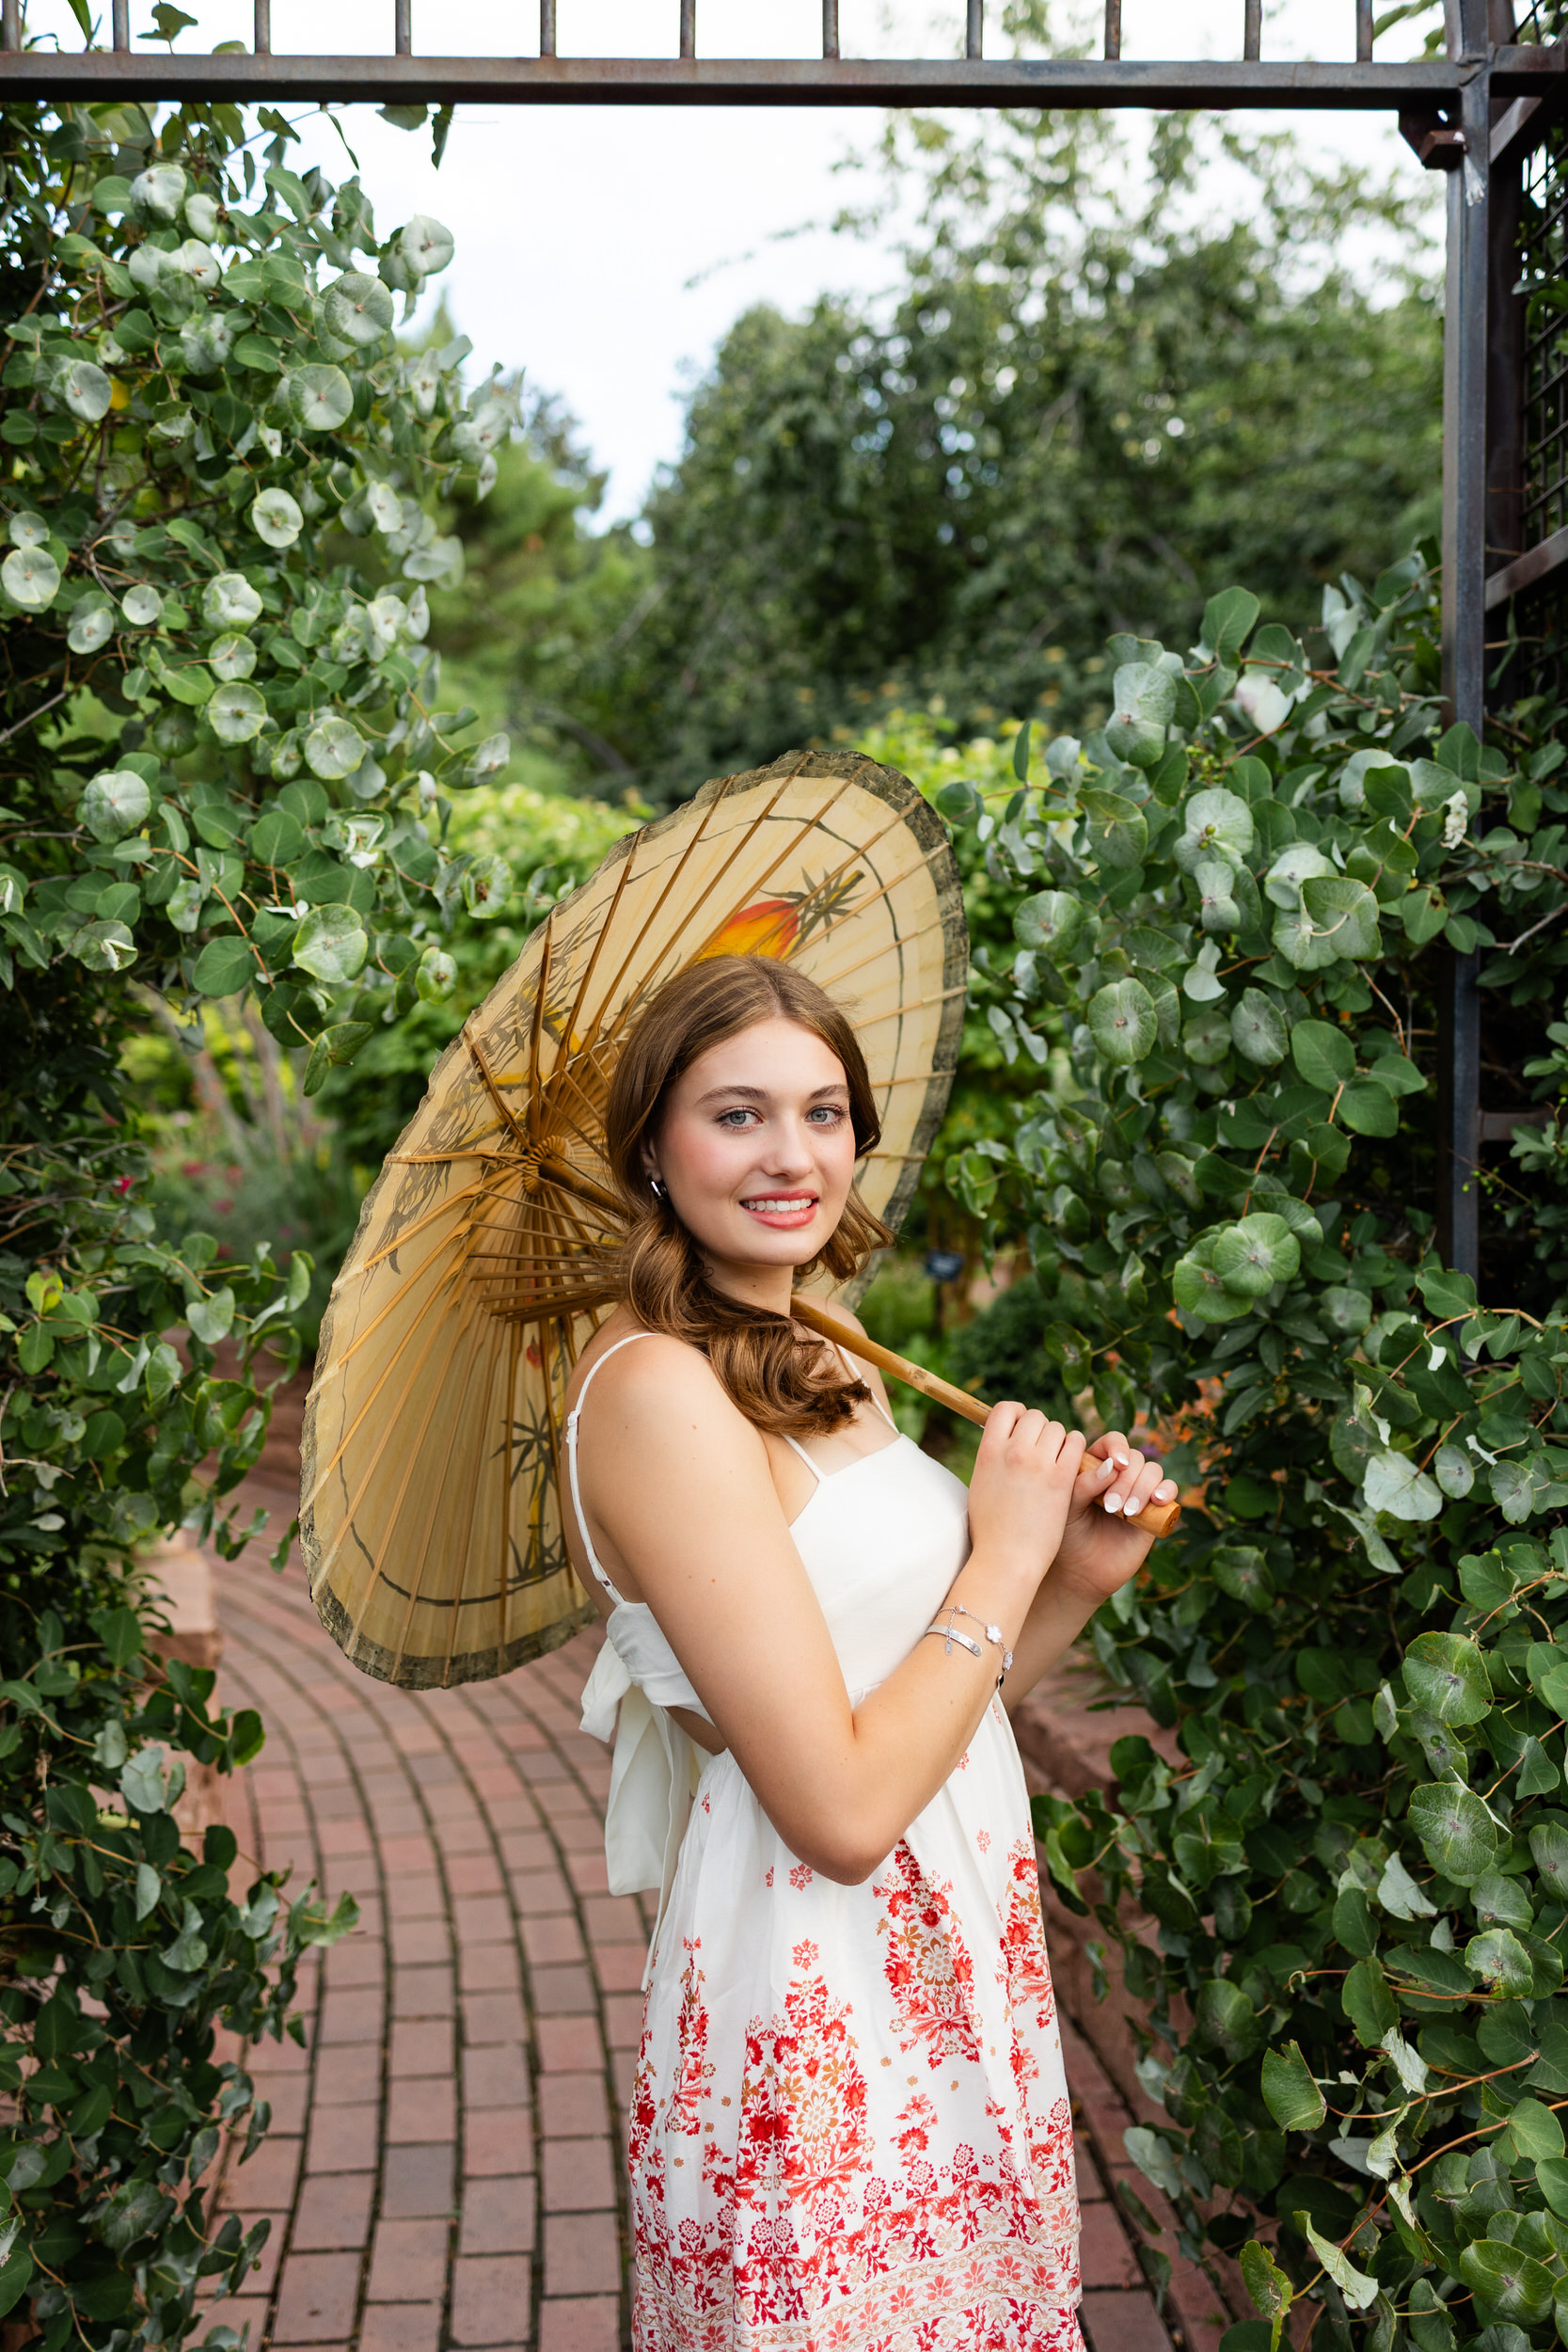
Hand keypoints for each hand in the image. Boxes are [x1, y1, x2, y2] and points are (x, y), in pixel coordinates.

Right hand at [967, 1403, 1086, 1595]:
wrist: (1007, 1559)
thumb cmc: (991, 1529)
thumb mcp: (981, 1485)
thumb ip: (993, 1459)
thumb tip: (1002, 1442)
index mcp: (988, 1451)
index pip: (1005, 1409)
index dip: (1017, 1415)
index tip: (1022, 1428)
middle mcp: (1013, 1451)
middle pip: (1035, 1417)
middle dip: (1040, 1430)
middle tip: (1043, 1450)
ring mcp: (1038, 1463)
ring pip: (1058, 1429)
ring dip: (1060, 1441)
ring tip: (1058, 1461)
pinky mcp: (1061, 1478)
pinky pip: (1077, 1445)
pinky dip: (1076, 1451)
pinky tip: (1072, 1466)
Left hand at [1048, 1431, 1178, 1605]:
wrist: (1082, 1570)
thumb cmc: (1069, 1535)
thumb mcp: (1067, 1507)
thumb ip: (1083, 1484)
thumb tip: (1112, 1467)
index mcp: (1096, 1466)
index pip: (1112, 1443)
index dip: (1117, 1447)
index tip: (1117, 1464)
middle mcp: (1119, 1475)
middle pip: (1134, 1458)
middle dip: (1125, 1480)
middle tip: (1111, 1506)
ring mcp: (1138, 1491)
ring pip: (1153, 1471)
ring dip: (1143, 1487)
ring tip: (1127, 1512)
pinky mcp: (1155, 1511)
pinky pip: (1169, 1490)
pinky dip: (1167, 1490)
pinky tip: (1157, 1502)